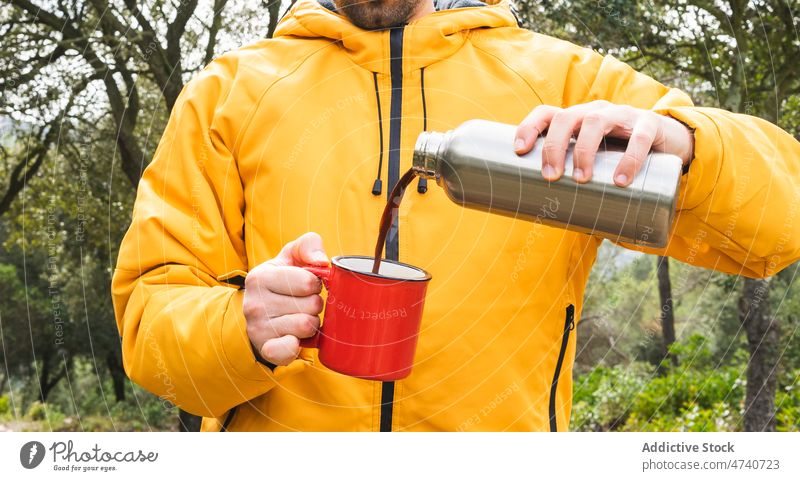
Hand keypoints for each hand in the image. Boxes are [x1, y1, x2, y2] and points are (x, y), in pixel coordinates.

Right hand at [243, 232, 328, 365]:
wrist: (261, 313)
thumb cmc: (283, 281)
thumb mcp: (292, 256)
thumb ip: (308, 245)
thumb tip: (321, 261)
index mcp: (260, 277)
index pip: (308, 282)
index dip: (315, 284)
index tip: (306, 286)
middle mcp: (254, 303)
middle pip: (312, 305)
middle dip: (314, 304)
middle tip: (302, 304)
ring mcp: (258, 328)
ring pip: (307, 326)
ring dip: (311, 323)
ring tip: (299, 318)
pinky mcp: (265, 349)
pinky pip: (288, 351)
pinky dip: (297, 346)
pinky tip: (295, 339)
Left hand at [514, 100, 693, 185]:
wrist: (669, 146)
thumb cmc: (619, 159)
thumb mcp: (594, 164)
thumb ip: (574, 182)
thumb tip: (547, 220)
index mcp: (577, 119)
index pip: (547, 113)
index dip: (529, 127)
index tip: (519, 151)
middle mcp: (596, 112)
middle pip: (567, 117)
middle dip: (554, 146)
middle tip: (551, 177)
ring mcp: (623, 115)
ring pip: (597, 121)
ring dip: (584, 150)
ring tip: (581, 179)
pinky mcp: (650, 125)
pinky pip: (639, 138)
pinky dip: (629, 159)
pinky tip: (621, 180)